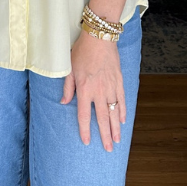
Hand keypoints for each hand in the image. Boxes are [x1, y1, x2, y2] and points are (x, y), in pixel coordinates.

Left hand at [61, 31, 125, 151]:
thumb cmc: (82, 51)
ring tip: (117, 140)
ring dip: (116, 127)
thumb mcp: (69, 68)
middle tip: (108, 149)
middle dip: (105, 135)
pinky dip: (123, 110)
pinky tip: (123, 120)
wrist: (99, 36)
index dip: (85, 130)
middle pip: (102, 118)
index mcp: (84, 89)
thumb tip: (63, 101)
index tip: (87, 141)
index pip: (84, 115)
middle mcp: (98, 91)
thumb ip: (68, 87)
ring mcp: (110, 86)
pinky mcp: (118, 80)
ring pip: (114, 112)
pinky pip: (122, 99)